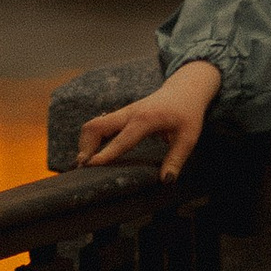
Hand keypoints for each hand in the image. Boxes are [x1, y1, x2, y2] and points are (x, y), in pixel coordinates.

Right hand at [76, 59, 223, 180]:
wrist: (185, 89)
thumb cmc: (188, 112)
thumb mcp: (188, 137)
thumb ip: (176, 159)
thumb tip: (165, 181)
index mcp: (146, 119)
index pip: (122, 140)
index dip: (105, 154)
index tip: (90, 166)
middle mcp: (129, 114)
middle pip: (96, 126)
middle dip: (85, 146)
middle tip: (82, 168)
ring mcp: (123, 113)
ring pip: (94, 124)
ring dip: (85, 142)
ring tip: (84, 164)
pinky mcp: (121, 115)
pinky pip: (100, 124)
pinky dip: (92, 138)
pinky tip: (91, 153)